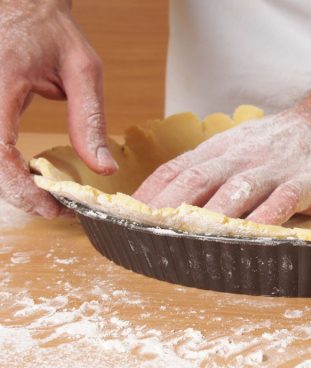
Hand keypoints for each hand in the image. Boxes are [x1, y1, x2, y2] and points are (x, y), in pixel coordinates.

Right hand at [0, 0, 117, 217]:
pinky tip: (27, 171)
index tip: (51, 206)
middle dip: (17, 193)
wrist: (22, 3)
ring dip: (8, 182)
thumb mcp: (84, 70)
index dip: (20, 187)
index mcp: (0, 82)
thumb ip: (90, 120)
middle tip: (52, 207)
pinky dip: (3, 166)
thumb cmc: (50, 30)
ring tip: (43, 192)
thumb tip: (103, 168)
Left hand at [133, 101, 310, 224]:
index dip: (148, 194)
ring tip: (185, 240)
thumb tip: (175, 200)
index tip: (121, 216)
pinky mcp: (304, 183)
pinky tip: (250, 237)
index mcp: (221, 150)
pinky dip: (264, 220)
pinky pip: (281, 202)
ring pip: (235, 193)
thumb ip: (213, 170)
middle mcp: (241, 158)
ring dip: (209, 217)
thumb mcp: (241, 146)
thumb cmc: (284, 141)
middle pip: (197, 180)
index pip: (176, 169)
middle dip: (166, 207)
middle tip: (142, 233)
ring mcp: (273, 170)